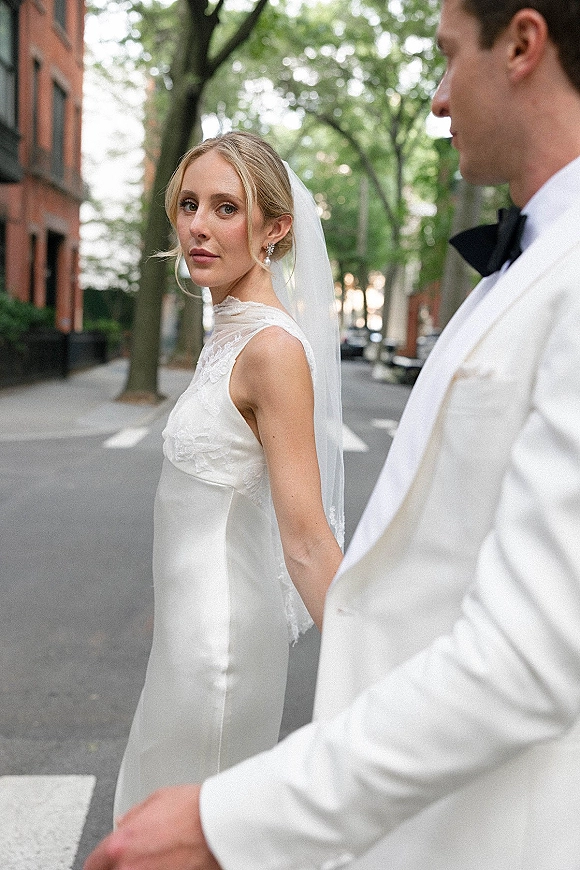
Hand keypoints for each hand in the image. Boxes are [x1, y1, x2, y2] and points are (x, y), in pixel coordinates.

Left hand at [83, 785, 220, 869]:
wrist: (223, 824)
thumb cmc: (195, 809)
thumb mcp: (157, 798)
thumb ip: (133, 816)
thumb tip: (123, 824)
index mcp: (120, 845)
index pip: (92, 864)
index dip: (98, 862)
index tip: (102, 862)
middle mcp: (130, 869)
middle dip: (121, 866)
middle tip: (136, 857)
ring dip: (142, 869)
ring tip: (158, 858)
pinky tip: (170, 864)